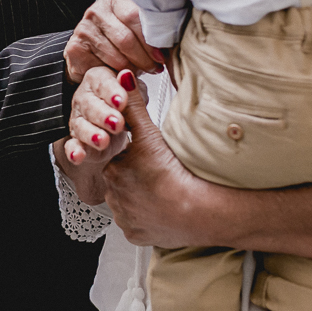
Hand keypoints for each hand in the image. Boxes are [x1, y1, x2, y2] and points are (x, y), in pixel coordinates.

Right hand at [64, 0, 164, 81]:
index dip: (150, 39)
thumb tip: (172, 42)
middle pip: (125, 38)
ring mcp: (83, 28)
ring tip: (140, 72)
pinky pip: (101, 65)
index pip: (134, 16)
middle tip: (154, 68)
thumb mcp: (138, 29)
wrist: (92, 51)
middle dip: (143, 57)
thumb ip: (151, 31)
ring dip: (131, 68)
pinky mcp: (75, 47)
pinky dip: (115, 74)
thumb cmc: (120, 40)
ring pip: (115, 55)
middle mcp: (96, 10)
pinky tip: (122, 75)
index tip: (161, 55)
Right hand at [65, 66, 136, 168]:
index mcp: (99, 80)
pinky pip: (72, 145)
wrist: (122, 125)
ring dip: (91, 134)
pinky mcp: (77, 141)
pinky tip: (78, 156)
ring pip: (81, 125)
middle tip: (117, 123)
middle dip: (103, 115)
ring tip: (103, 140)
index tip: (122, 101)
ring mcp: (79, 119)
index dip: (112, 92)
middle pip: (90, 104)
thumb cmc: (129, 105)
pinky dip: (74, 151)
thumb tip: (127, 77)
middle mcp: (85, 98)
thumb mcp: (137, 96)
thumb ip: (134, 90)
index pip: (103, 83)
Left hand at [101, 89, 210, 248]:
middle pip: (122, 183)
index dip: (135, 158)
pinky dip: (149, 219)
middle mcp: (114, 197)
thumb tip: (121, 75)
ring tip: (163, 192)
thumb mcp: (150, 134)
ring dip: (142, 199)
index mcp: (113, 171)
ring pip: (129, 204)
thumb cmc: (175, 172)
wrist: (199, 211)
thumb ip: (133, 105)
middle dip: (137, 178)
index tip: (152, 161)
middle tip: (159, 175)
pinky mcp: (136, 235)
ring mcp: (125, 218)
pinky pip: (139, 225)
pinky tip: (163, 211)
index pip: (118, 161)